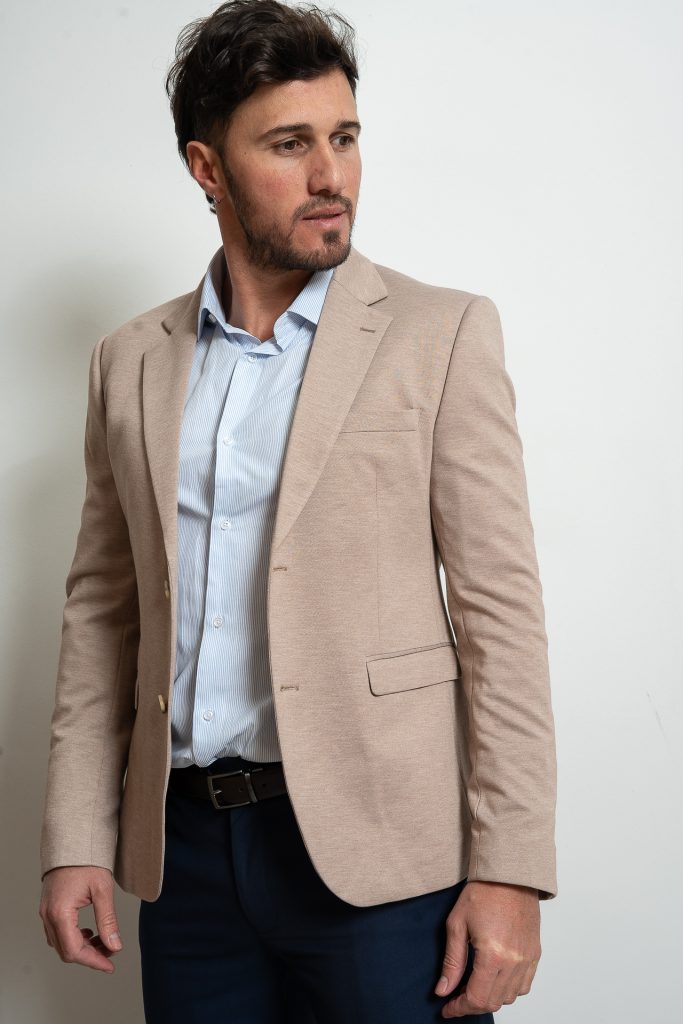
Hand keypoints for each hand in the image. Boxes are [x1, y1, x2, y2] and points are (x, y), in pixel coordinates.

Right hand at [39, 865, 122, 972]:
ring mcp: (46, 911)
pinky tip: (89, 932)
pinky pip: (58, 932)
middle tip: (111, 953)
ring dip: (82, 947)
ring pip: (61, 943)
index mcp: (60, 913)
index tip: (110, 964)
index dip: (94, 961)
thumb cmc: (86, 860)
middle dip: (90, 955)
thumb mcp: (102, 890)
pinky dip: (74, 937)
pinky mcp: (49, 907)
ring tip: (103, 941)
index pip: (74, 950)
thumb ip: (107, 920)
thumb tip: (115, 945)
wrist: (72, 840)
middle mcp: (48, 915)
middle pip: (66, 951)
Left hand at [435, 880, 540, 1017]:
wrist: (508, 875)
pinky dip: (508, 990)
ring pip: (509, 997)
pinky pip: (524, 986)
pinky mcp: (535, 953)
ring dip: (490, 998)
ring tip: (473, 987)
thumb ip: (451, 961)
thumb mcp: (457, 924)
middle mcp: (514, 961)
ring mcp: (527, 958)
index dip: (459, 1008)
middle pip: (493, 1002)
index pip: (476, 998)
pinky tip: (494, 979)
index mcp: (493, 955)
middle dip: (471, 1005)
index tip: (447, 1008)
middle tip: (455, 998)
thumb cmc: (482, 893)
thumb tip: (443, 989)